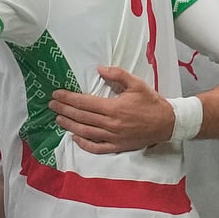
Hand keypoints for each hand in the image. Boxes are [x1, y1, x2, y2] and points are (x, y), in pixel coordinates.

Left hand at [50, 66, 173, 153]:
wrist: (167, 123)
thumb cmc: (151, 102)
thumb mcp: (136, 83)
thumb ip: (117, 75)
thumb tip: (99, 70)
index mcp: (114, 108)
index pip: (85, 103)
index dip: (68, 99)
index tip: (56, 95)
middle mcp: (111, 124)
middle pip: (82, 117)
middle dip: (64, 110)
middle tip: (51, 105)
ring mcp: (113, 137)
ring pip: (86, 132)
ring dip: (70, 125)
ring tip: (58, 119)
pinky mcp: (117, 147)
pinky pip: (97, 147)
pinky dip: (84, 143)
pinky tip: (75, 137)